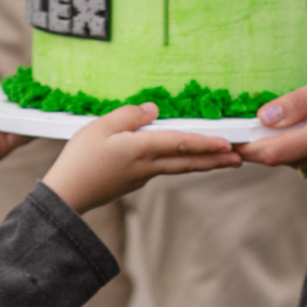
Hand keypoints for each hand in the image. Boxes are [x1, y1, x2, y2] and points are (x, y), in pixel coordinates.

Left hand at [0, 73, 27, 212]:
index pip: (2, 94)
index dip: (13, 86)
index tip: (25, 77)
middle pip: (17, 106)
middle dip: (27, 96)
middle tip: (37, 87)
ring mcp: (1, 131)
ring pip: (25, 118)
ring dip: (34, 110)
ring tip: (43, 98)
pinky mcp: (5, 144)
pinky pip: (25, 135)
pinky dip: (34, 126)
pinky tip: (40, 116)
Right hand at [42, 102, 239, 213]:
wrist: (67, 196)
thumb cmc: (79, 159)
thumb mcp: (99, 128)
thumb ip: (128, 116)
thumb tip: (153, 110)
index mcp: (141, 150)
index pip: (180, 143)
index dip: (205, 143)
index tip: (228, 144)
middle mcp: (147, 166)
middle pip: (187, 161)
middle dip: (215, 159)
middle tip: (239, 158)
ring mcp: (142, 177)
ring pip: (178, 167)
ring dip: (202, 163)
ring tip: (221, 160)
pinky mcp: (133, 181)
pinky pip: (163, 169)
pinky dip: (181, 164)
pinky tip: (183, 159)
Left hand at [235, 56, 306, 179]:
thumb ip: (299, 103)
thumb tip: (263, 118)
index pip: (274, 153)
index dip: (246, 146)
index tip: (228, 134)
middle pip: (282, 158)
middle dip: (263, 141)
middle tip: (246, 118)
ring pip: (298, 160)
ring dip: (284, 143)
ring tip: (279, 117)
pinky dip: (304, 145)